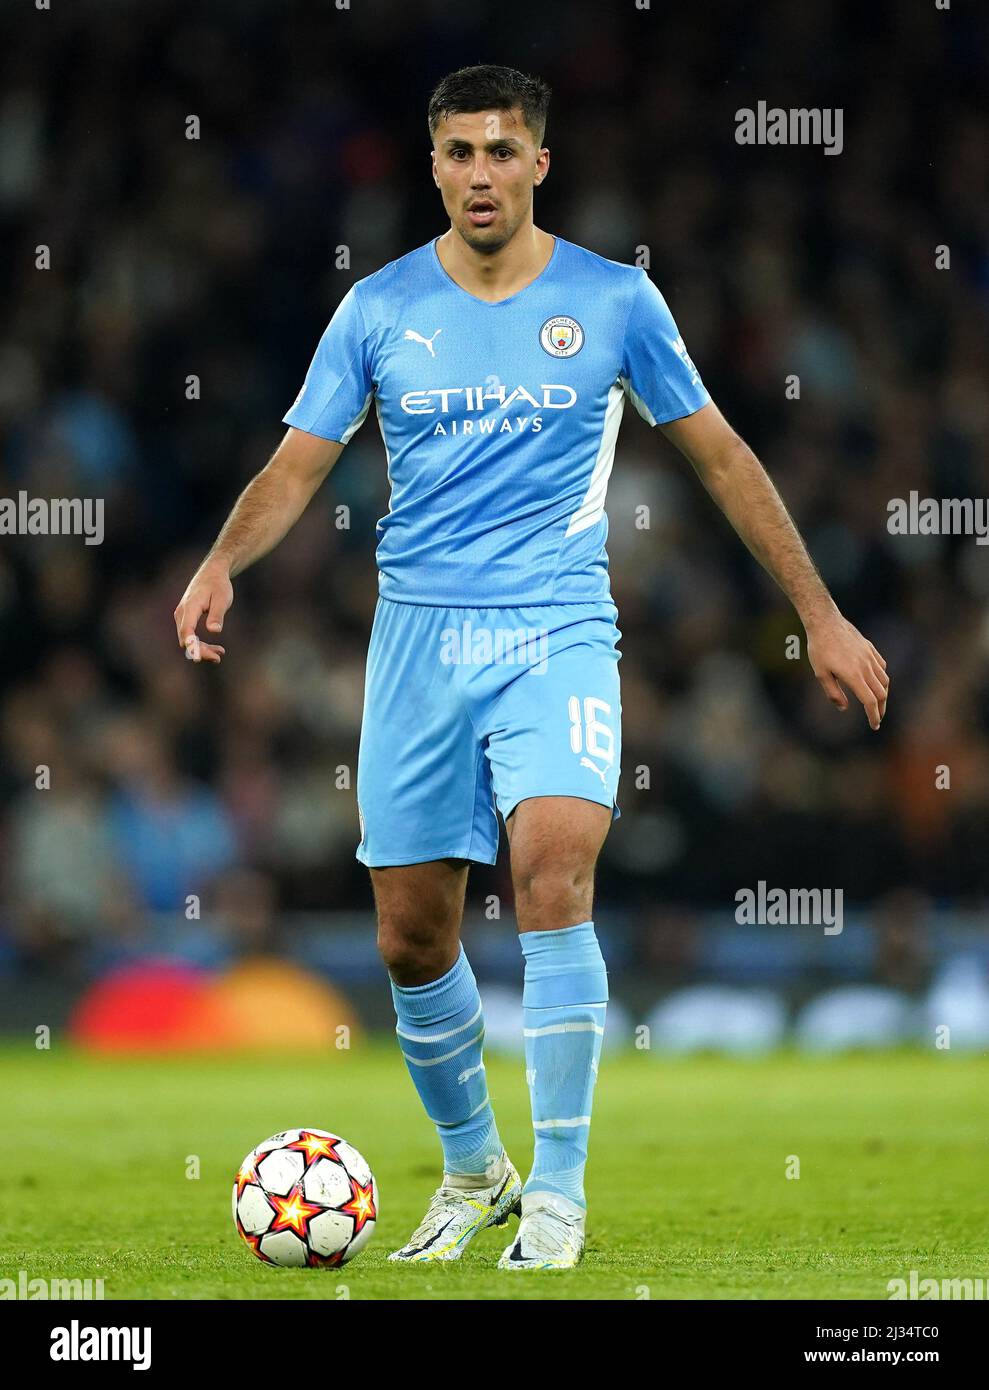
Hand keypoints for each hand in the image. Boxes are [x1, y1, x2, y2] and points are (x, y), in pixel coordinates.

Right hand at [174, 561, 232, 663]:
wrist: (212, 573)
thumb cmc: (218, 585)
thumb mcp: (222, 599)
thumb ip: (217, 615)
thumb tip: (214, 630)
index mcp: (190, 607)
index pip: (186, 631)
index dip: (192, 646)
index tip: (198, 658)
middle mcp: (182, 613)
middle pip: (185, 639)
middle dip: (200, 650)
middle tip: (218, 657)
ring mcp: (182, 616)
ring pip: (187, 639)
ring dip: (201, 648)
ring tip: (220, 653)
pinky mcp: (186, 618)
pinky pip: (189, 635)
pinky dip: (200, 643)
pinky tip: (216, 649)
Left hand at [806, 613, 888, 730]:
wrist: (826, 622)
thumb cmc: (819, 649)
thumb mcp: (821, 674)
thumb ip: (833, 693)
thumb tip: (844, 708)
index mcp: (853, 676)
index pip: (870, 701)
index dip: (873, 716)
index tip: (874, 725)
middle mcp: (866, 667)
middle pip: (881, 694)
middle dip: (880, 709)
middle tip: (876, 718)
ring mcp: (870, 657)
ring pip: (884, 681)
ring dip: (883, 695)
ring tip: (877, 703)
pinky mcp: (870, 649)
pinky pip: (882, 667)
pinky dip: (882, 678)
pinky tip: (875, 682)